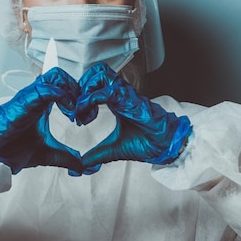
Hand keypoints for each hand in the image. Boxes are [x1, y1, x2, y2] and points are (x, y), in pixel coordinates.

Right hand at [0, 67, 82, 174]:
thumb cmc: (15, 150)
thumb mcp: (50, 154)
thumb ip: (67, 157)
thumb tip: (82, 166)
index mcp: (43, 103)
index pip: (64, 85)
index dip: (79, 96)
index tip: (85, 117)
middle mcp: (38, 96)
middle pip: (62, 76)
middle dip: (78, 90)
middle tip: (83, 113)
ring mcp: (31, 96)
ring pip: (56, 76)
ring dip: (71, 92)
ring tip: (75, 112)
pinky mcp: (26, 101)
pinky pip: (47, 88)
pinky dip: (62, 96)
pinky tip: (69, 112)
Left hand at [76, 63, 191, 171]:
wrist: (164, 146)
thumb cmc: (145, 143)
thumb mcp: (112, 150)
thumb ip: (94, 156)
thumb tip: (77, 169)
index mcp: (115, 100)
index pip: (94, 82)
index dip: (80, 95)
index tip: (76, 116)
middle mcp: (119, 93)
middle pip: (95, 72)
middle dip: (80, 87)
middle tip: (76, 109)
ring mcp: (125, 94)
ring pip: (100, 74)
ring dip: (85, 90)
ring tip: (81, 110)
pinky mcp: (130, 100)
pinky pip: (107, 91)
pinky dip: (91, 99)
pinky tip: (88, 115)